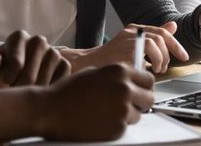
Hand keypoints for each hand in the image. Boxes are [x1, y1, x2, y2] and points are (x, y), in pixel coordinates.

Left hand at [0, 30, 69, 86]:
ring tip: (25, 92)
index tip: (4, 82)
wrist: (11, 74)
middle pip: (30, 76)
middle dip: (19, 89)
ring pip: (45, 81)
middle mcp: (39, 40)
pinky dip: (49, 92)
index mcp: (19, 37)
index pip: (16, 64)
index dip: (8, 79)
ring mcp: (53, 52)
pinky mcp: (64, 64)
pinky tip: (39, 93)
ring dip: (33, 93)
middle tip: (15, 91)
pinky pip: (60, 82)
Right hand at [38, 64, 154, 141]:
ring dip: (127, 115)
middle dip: (140, 102)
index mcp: (120, 71)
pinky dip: (115, 126)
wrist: (51, 110)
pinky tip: (100, 121)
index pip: (149, 79)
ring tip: (106, 113)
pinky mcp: (117, 128)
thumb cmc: (68, 91)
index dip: (143, 86)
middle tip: (129, 105)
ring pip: (138, 115)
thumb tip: (130, 80)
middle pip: (149, 98)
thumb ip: (116, 76)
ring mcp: (122, 109)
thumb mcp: (94, 73)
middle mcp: (124, 88)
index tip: (139, 91)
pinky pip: (124, 127)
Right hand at [65, 23, 188, 72]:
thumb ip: (154, 38)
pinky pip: (150, 49)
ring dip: (161, 58)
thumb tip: (173, 26)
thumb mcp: (135, 49)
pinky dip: (155, 60)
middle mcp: (132, 31)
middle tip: (166, 67)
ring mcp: (129, 37)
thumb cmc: (110, 62)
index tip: (184, 56)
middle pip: (161, 36)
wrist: (89, 67)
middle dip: (171, 52)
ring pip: (156, 41)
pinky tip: (149, 69)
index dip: (175, 45)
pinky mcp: (127, 46)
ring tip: (157, 70)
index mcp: (134, 30)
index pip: (161, 32)